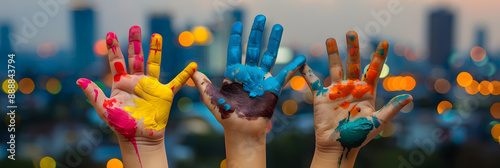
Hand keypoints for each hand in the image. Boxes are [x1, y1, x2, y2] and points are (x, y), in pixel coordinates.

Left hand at [76, 26, 196, 167]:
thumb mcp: (104, 108)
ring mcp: (151, 86)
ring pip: (153, 63)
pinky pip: (176, 82)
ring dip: (155, 50)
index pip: (117, 62)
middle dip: (134, 42)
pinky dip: (185, 74)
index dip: (113, 48)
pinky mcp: (164, 94)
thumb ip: (94, 94)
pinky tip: (192, 65)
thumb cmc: (121, 125)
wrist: (138, 137)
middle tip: (135, 27)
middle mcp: (137, 81)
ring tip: (156, 35)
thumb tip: (79, 80)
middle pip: (136, 57)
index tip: (110, 34)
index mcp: (121, 83)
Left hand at [192, 15, 304, 167]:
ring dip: (274, 41)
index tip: (238, 24)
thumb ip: (203, 83)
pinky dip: (292, 66)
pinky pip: (284, 74)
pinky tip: (300, 57)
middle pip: (253, 47)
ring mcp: (262, 79)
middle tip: (261, 17)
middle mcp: (249, 73)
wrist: (241, 130)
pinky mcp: (273, 88)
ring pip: (269, 55)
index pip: (235, 50)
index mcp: (234, 73)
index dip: (236, 38)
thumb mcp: (210, 98)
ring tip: (278, 26)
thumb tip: (192, 69)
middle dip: (257, 32)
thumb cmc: (225, 116)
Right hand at [301, 31, 411, 167]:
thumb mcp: (377, 122)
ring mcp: (336, 91)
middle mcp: (351, 88)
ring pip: (334, 67)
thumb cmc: (359, 137)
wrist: (338, 147)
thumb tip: (408, 97)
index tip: (383, 43)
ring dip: (332, 53)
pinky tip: (302, 62)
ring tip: (330, 39)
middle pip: (352, 63)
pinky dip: (307, 72)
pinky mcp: (321, 97)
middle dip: (352, 48)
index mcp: (366, 93)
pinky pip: (313, 81)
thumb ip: (391, 108)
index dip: (378, 56)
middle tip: (351, 33)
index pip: (373, 70)